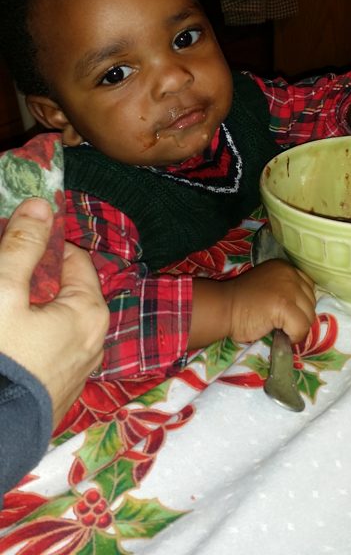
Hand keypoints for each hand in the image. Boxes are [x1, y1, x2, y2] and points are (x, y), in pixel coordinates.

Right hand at [0, 198, 107, 426]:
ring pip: (55, 321)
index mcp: (89, 312)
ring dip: (28, 307)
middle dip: (33, 277)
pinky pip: (47, 349)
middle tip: (4, 273)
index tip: (15, 240)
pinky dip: (29, 337)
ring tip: (3, 306)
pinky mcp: (57, 393)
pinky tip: (6, 341)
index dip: (44, 245)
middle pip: (65, 291)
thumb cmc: (2, 357)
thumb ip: (23, 246)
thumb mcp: (6, 293)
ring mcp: (77, 371)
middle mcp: (93, 340)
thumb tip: (42, 204)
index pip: (74, 259)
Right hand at [227, 260, 315, 343]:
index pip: (308, 288)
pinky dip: (293, 337)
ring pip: (308, 317)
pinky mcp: (285, 305)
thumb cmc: (241, 302)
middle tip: (281, 324)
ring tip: (278, 329)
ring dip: (296, 328)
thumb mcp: (269, 287)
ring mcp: (288, 288)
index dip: (299, 305)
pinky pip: (301, 328)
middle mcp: (289, 274)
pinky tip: (279, 334)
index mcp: (285, 268)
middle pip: (311, 302)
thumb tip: (304, 311)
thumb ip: (286, 290)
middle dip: (299, 316)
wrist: (223, 308)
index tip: (286, 314)